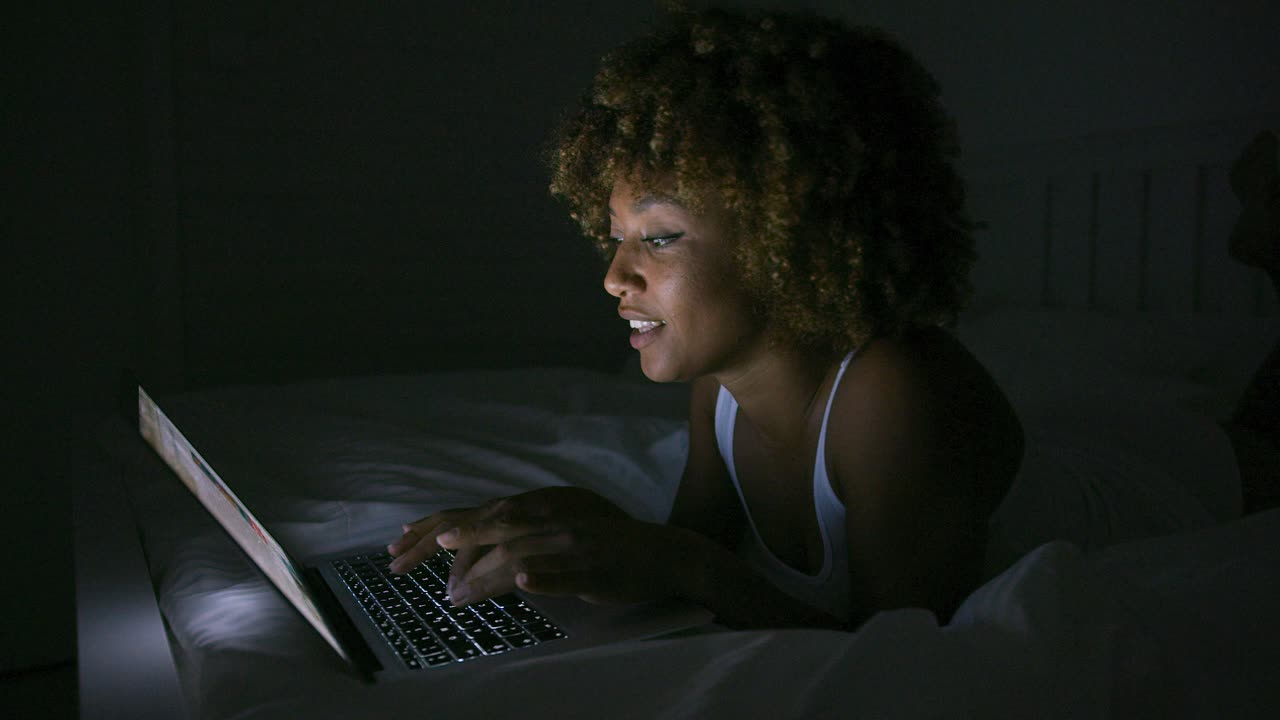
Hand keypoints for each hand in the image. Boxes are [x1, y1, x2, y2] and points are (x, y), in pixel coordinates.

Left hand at [386, 487, 628, 592]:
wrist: (660, 552)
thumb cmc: (611, 546)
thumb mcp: (566, 536)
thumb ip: (532, 539)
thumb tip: (498, 554)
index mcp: (545, 515)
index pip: (489, 518)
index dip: (453, 528)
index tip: (417, 538)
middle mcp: (553, 526)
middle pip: (496, 534)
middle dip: (454, 549)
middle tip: (415, 564)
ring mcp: (572, 548)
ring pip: (523, 557)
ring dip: (486, 576)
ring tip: (456, 596)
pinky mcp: (593, 572)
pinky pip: (564, 574)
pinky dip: (543, 578)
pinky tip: (523, 583)